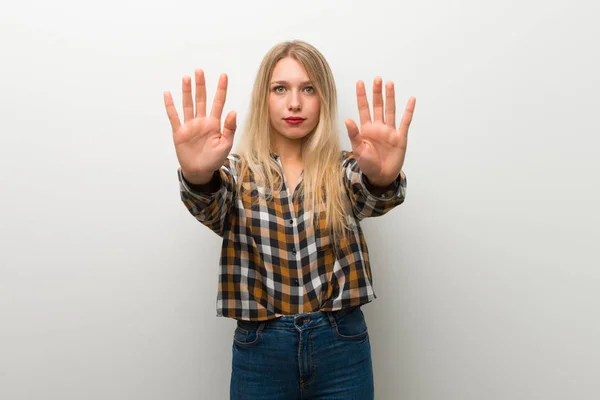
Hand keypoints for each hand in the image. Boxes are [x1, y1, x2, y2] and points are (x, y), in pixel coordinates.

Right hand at [163, 69, 236, 184]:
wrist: (199, 171)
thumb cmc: (214, 159)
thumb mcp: (226, 145)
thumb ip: (229, 128)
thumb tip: (233, 111)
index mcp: (214, 123)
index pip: (218, 102)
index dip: (221, 89)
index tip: (223, 75)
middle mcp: (202, 121)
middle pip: (201, 99)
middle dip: (201, 85)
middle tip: (200, 70)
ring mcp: (190, 125)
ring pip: (188, 104)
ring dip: (187, 91)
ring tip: (186, 78)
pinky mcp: (179, 132)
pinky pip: (174, 116)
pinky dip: (170, 106)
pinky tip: (168, 94)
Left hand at [345, 77, 415, 186]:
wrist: (381, 176)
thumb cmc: (368, 164)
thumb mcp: (358, 149)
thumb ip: (354, 134)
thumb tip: (347, 119)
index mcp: (366, 129)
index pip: (363, 109)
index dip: (362, 96)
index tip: (360, 82)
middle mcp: (378, 127)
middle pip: (377, 106)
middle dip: (377, 92)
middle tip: (377, 79)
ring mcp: (390, 131)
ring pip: (390, 110)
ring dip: (390, 97)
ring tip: (389, 84)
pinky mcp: (400, 137)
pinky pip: (405, 122)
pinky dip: (408, 111)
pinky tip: (411, 100)